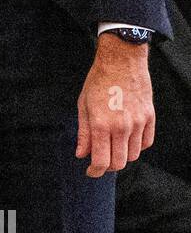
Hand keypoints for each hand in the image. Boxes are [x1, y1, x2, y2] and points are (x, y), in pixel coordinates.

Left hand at [75, 35, 153, 176]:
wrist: (122, 60)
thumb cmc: (98, 81)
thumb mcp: (83, 106)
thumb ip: (83, 133)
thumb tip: (81, 154)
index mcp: (101, 124)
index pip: (101, 161)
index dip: (95, 171)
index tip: (91, 172)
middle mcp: (121, 127)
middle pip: (118, 163)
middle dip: (108, 166)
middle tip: (100, 161)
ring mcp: (138, 122)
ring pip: (133, 155)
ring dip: (122, 156)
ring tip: (112, 146)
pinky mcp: (150, 117)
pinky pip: (146, 143)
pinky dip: (136, 146)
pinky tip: (127, 139)